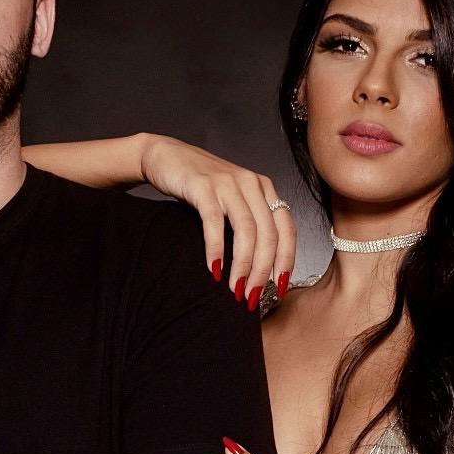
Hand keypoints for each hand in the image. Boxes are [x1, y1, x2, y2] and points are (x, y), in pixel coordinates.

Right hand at [137, 134, 297, 306]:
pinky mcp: (203, 186)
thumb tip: (258, 269)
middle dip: (263, 270)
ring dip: (243, 264)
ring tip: (235, 289)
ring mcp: (228, 183)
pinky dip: (216, 249)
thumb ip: (247, 224)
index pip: (286, 229)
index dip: (287, 260)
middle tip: (252, 297)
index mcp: (264, 189)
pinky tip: (214, 269)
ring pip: (247, 230)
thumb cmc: (199, 185)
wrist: (166, 156)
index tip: (279, 288)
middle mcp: (251, 184)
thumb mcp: (231, 201)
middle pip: (269, 234)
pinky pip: (215, 222)